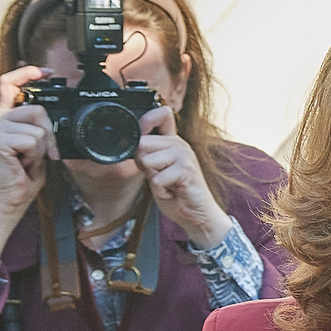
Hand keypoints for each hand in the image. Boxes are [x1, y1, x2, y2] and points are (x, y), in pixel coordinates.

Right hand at [0, 68, 52, 265]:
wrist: (10, 199)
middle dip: (49, 132)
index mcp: (5, 118)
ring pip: (38, 127)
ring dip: (42, 148)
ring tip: (28, 159)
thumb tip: (51, 116)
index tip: (46, 71)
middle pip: (36, 108)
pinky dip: (35, 155)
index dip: (27, 73)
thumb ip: (39, 127)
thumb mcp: (36, 146)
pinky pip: (33, 140)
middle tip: (45, 153)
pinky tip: (22, 163)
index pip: (9, 84)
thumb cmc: (23, 175)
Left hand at [134, 107, 233, 248]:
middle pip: (142, 143)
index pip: (160, 115)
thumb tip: (133, 144)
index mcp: (173, 141)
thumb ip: (148, 155)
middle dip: (144, 165)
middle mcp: (180, 144)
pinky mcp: (186, 170)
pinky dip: (160, 191)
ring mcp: (184, 156)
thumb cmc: (176, 193)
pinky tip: (172, 192)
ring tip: (167, 184)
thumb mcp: (157, 171)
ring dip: (152, 179)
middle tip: (160, 176)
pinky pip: (157, 179)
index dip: (146, 121)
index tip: (143, 138)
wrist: (197, 215)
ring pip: (147, 161)